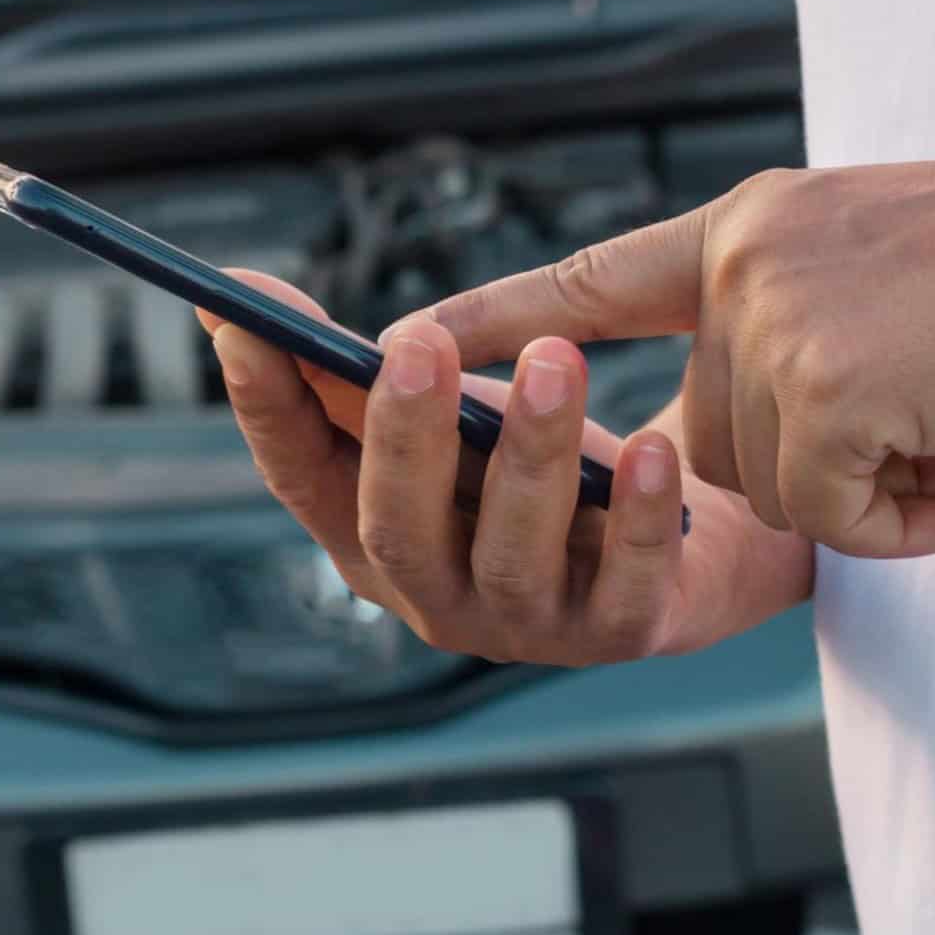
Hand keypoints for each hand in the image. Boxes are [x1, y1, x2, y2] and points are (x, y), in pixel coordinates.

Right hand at [199, 273, 816, 662]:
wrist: (696, 534)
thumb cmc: (545, 466)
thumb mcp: (453, 413)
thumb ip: (368, 374)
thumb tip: (238, 301)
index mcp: (373, 535)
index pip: (298, 476)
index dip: (264, 404)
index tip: (238, 319)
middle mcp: (432, 595)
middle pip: (394, 528)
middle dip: (401, 435)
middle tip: (418, 344)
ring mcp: (523, 626)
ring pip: (510, 552)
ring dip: (528, 455)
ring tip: (553, 360)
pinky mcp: (621, 632)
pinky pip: (627, 578)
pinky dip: (635, 514)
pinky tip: (648, 450)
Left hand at [422, 154, 934, 556]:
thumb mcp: (880, 272)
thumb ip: (781, 324)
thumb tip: (717, 428)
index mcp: (753, 224)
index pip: (591, 278)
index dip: (494, 320)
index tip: (399, 347)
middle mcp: (747, 261)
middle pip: (708, 431)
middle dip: (803, 464)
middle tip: (922, 428)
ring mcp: (779, 321)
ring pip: (764, 482)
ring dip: (870, 491)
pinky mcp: (825, 392)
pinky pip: (824, 515)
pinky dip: (902, 522)